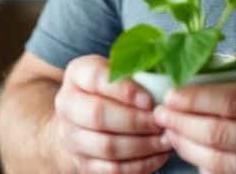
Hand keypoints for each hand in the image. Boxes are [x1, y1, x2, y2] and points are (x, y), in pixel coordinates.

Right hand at [53, 54, 173, 172]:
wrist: (84, 119)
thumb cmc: (114, 90)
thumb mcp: (121, 72)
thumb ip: (139, 74)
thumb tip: (168, 88)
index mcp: (77, 73)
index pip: (96, 78)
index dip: (125, 90)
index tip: (150, 101)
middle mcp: (67, 104)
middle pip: (98, 115)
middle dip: (136, 121)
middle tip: (160, 122)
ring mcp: (71, 136)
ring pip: (106, 146)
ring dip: (141, 145)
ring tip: (164, 140)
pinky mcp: (82, 163)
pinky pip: (112, 169)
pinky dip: (139, 164)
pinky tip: (157, 155)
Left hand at [152, 53, 235, 173]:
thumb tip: (218, 58)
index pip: (227, 101)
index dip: (191, 99)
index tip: (169, 94)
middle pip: (216, 133)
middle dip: (180, 124)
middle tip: (159, 114)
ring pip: (219, 161)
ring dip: (188, 148)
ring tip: (170, 134)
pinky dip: (210, 168)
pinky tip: (196, 155)